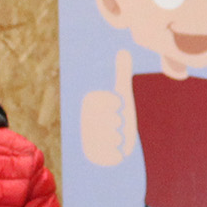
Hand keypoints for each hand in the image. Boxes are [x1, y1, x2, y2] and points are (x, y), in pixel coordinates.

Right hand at [80, 50, 134, 166]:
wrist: (118, 144)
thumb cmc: (120, 116)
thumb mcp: (122, 94)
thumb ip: (122, 73)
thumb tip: (124, 50)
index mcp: (87, 105)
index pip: (101, 102)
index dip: (112, 103)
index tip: (117, 104)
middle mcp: (83, 121)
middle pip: (108, 120)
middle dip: (117, 122)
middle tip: (117, 122)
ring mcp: (86, 138)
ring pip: (109, 136)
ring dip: (118, 137)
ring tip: (116, 136)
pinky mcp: (91, 156)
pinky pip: (108, 154)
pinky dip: (117, 154)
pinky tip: (116, 151)